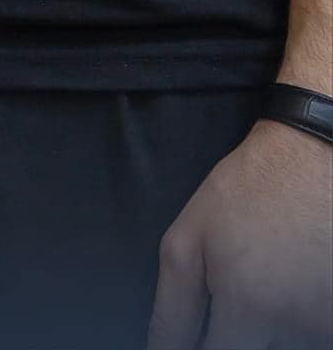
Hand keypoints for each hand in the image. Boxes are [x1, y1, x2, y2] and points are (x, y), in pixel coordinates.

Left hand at [147, 120, 332, 349]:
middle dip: (241, 334)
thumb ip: (173, 310)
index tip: (203, 332)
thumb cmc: (245, 194)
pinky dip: (302, 313)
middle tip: (242, 287)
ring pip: (289, 341)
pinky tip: (296, 278)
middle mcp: (298, 323)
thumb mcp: (186, 243)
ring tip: (273, 276)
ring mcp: (329, 319)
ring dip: (275, 324)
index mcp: (249, 307)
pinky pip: (315, 330)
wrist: (313, 160)